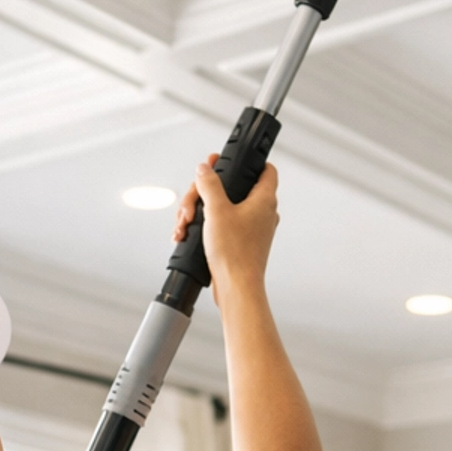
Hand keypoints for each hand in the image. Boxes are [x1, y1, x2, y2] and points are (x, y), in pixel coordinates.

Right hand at [174, 156, 278, 306]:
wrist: (236, 288)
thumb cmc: (235, 253)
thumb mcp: (216, 210)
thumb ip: (209, 185)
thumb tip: (204, 169)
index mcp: (264, 199)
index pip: (266, 169)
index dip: (248, 162)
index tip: (227, 162)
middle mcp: (261, 212)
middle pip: (232, 188)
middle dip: (204, 194)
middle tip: (192, 205)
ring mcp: (251, 228)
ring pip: (222, 207)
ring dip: (198, 212)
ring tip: (185, 224)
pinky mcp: (240, 242)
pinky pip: (220, 225)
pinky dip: (204, 226)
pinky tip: (187, 234)